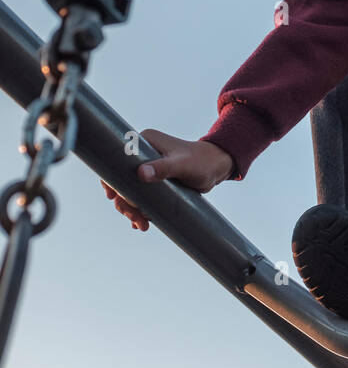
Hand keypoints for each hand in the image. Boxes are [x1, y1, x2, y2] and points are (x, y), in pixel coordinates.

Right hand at [100, 130, 235, 231]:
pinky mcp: (155, 180)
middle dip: (124, 202)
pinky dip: (140, 210)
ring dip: (132, 209)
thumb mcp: (182, 165)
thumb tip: (141, 174)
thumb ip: (164, 168)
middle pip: (122, 180)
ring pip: (130, 191)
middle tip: (134, 217)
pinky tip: (142, 223)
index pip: (117, 160)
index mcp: (144, 142)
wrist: (217, 167)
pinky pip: (141, 196)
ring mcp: (148, 168)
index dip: (110, 179)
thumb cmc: (201, 161)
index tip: (113, 197)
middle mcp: (143, 154)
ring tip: (142, 224)